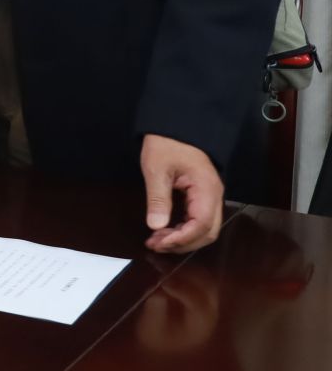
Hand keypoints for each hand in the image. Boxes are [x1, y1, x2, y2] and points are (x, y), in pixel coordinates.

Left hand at [140, 133, 224, 252]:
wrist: (176, 126)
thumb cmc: (166, 143)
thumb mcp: (156, 169)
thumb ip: (157, 198)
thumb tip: (155, 226)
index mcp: (207, 189)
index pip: (201, 224)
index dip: (182, 238)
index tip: (160, 242)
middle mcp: (214, 196)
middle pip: (208, 232)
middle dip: (183, 243)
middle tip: (155, 244)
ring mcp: (210, 197)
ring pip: (205, 229)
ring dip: (183, 239)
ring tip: (157, 240)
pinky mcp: (202, 196)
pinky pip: (199, 220)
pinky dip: (184, 230)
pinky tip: (165, 231)